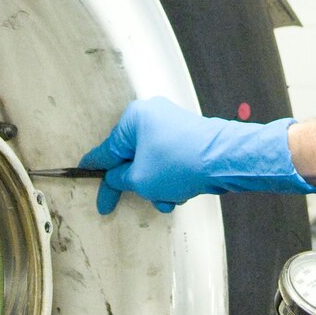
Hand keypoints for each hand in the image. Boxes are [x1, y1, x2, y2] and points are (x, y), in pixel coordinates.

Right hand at [79, 96, 315, 214]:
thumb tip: (116, 178)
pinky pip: (169, 159)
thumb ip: (120, 179)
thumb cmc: (178, 165)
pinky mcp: (189, 135)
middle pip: (132, 157)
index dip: (98, 176)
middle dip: (139, 184)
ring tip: (169, 199)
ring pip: (153, 162)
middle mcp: (152, 115)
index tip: (90, 188)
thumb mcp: (139, 179)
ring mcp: (173, 124)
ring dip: (157, 185)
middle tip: (145, 199)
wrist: (225, 159)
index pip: (106, 152)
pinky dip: (171, 178)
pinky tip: (181, 193)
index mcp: (133, 118)